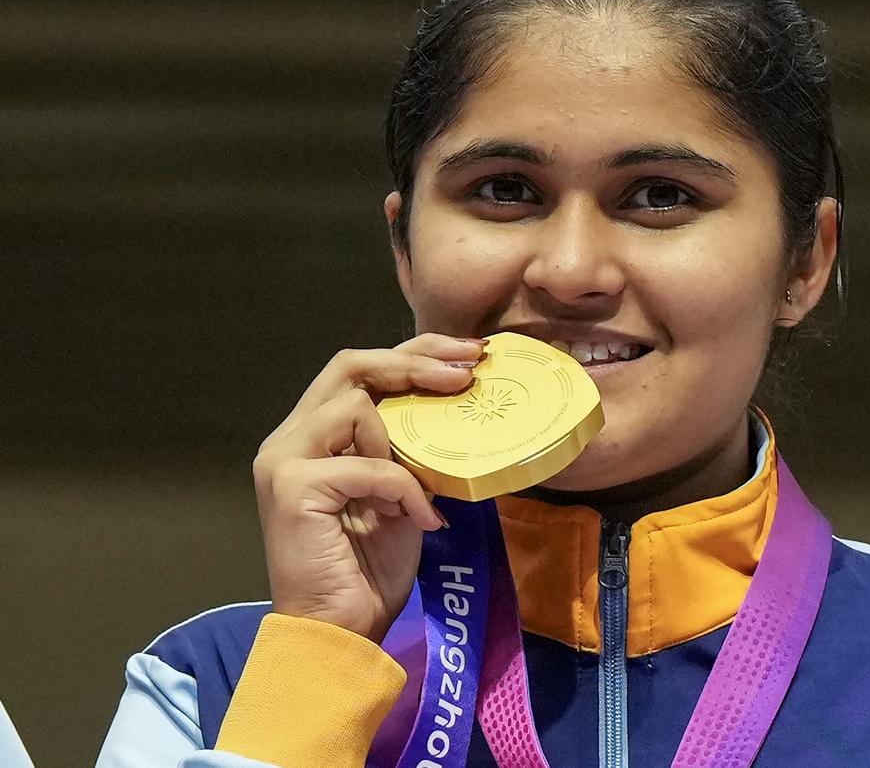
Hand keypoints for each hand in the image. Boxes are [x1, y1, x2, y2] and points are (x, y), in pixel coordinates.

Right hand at [252, 333, 486, 642]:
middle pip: (349, 365)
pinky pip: (367, 465)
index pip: (359, 369)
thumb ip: (406, 447)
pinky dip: (404, 488)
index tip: (469, 355)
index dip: (414, 353)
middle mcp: (290, 439)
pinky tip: (421, 519)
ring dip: (402, 439)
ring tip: (422, 483)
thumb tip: (455, 401)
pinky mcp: (293, 488)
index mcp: (313, 436)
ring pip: (354, 404)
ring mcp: (284, 461)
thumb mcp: (400, 492)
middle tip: (467, 372)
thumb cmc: (370, 568)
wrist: (339, 632)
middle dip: (415, 361)